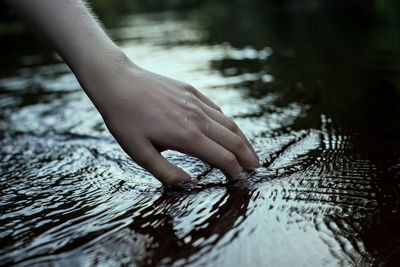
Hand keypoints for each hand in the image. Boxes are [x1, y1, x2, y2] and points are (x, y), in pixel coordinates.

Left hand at [83, 55, 259, 184]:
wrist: (117, 81)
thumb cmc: (124, 120)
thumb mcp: (139, 153)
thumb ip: (167, 172)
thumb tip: (191, 185)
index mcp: (186, 136)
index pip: (223, 158)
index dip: (237, 173)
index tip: (243, 182)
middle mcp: (197, 118)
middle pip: (234, 140)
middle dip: (249, 158)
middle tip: (258, 171)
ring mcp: (197, 102)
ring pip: (230, 124)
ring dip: (243, 140)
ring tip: (250, 154)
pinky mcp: (192, 91)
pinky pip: (217, 110)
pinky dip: (229, 124)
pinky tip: (229, 131)